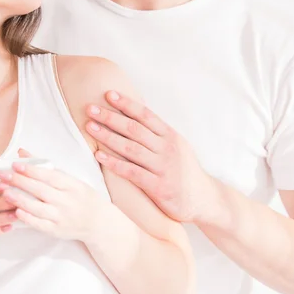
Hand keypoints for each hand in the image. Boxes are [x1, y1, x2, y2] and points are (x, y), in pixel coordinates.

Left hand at [0, 149, 106, 242]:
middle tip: (3, 176)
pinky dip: (27, 218)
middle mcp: (67, 201)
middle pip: (40, 190)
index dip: (31, 170)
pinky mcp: (56, 230)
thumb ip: (45, 167)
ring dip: (19, 199)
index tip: (15, 165)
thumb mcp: (69, 179)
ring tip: (4, 192)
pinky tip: (16, 211)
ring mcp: (61, 217)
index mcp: (71, 185)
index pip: (49, 176)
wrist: (97, 222)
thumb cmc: (81, 196)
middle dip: (20, 182)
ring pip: (37, 207)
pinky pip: (39, 224)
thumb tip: (22, 153)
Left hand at [84, 91, 220, 223]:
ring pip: (130, 148)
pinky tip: (99, 156)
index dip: (127, 103)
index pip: (145, 115)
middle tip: (91, 108)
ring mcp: (163, 167)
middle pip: (134, 129)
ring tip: (90, 127)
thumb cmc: (184, 171)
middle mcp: (167, 148)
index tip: (109, 94)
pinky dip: (114, 163)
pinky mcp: (158, 186)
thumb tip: (135, 113)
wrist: (204, 200)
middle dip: (111, 117)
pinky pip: (132, 172)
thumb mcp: (176, 146)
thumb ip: (157, 132)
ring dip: (108, 136)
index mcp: (170, 136)